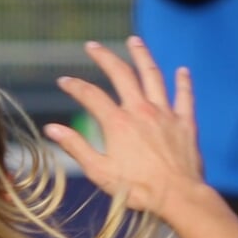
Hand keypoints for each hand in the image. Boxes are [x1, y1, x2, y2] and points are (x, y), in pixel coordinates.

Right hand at [47, 38, 204, 219]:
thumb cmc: (137, 189)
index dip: (74, 86)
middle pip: (121, 74)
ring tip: (134, 41)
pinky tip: (182, 69)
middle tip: (93, 46)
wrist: (178, 196)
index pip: (90, 95)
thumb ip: (76, 147)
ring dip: (142, 56)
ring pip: (153, 76)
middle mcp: (141, 111)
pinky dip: (184, 81)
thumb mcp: (99, 171)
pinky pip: (185, 96)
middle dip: (105, 57)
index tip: (64, 81)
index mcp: (117, 123)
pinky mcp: (185, 123)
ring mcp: (165, 114)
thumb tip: (52, 128)